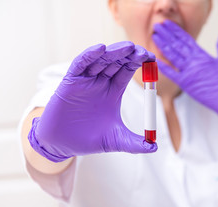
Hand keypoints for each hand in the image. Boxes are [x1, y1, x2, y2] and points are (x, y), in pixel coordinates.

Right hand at [28, 41, 157, 161]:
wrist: (62, 144)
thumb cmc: (89, 139)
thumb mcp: (116, 140)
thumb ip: (135, 143)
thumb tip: (155, 147)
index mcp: (113, 91)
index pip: (128, 70)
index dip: (139, 62)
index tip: (152, 59)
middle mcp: (100, 82)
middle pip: (116, 61)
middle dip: (129, 55)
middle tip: (142, 52)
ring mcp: (85, 80)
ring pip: (100, 60)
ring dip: (113, 52)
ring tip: (128, 48)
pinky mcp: (70, 82)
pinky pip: (80, 64)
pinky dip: (89, 56)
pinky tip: (100, 49)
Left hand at [153, 20, 217, 128]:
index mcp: (203, 55)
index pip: (186, 39)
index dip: (175, 30)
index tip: (167, 24)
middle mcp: (194, 62)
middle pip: (177, 45)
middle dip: (166, 34)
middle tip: (157, 26)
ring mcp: (188, 73)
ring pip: (172, 56)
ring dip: (163, 45)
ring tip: (155, 36)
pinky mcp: (185, 84)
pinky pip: (171, 74)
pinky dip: (163, 67)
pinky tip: (155, 60)